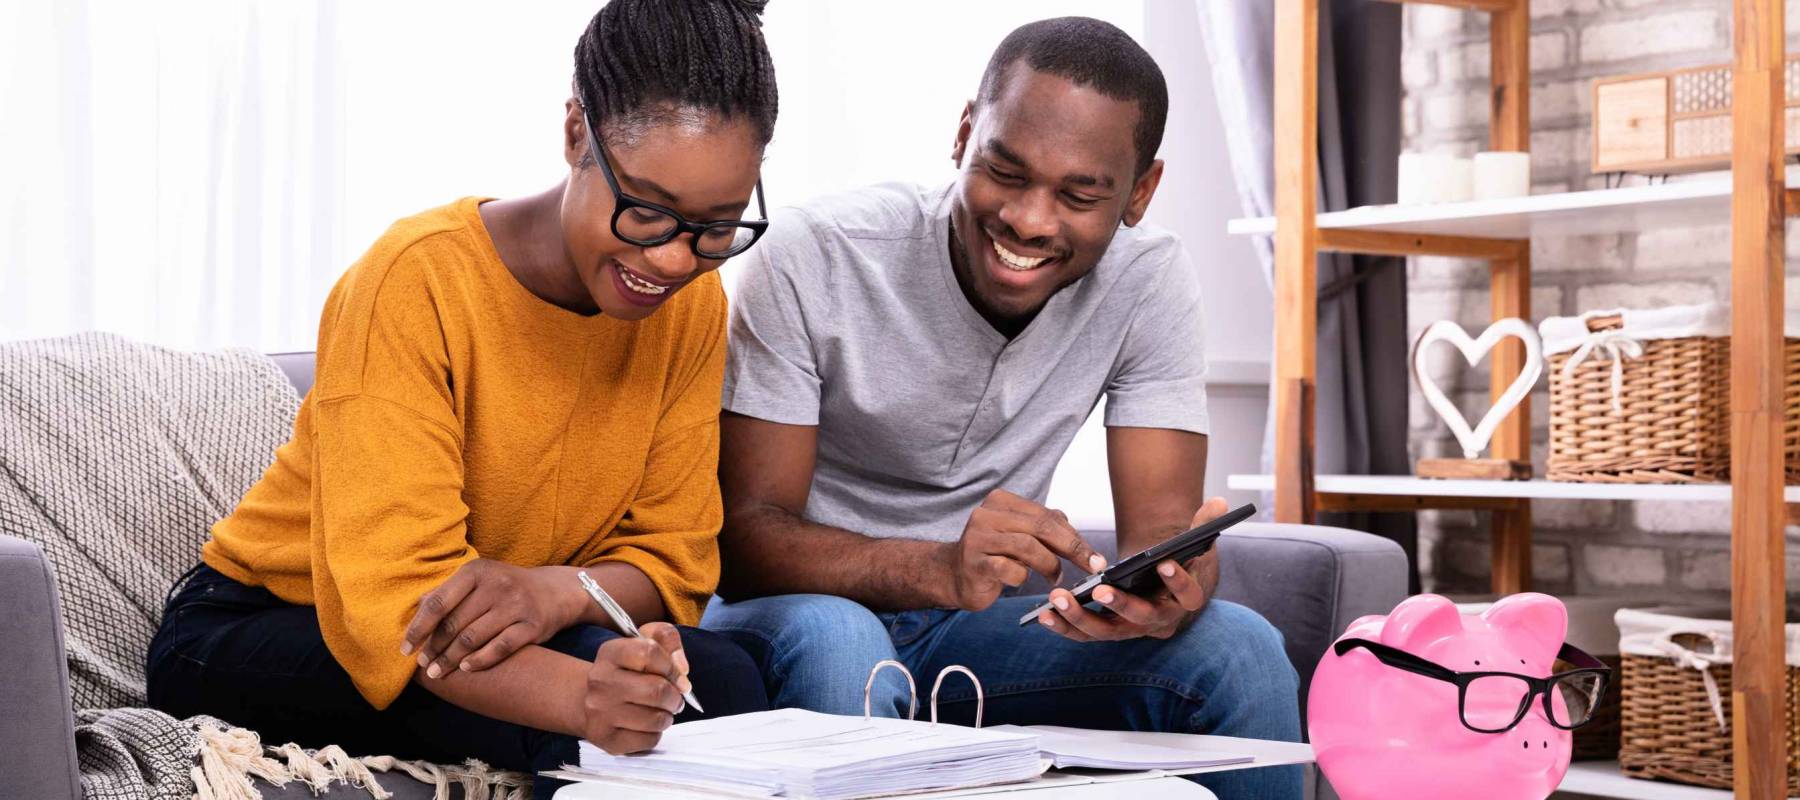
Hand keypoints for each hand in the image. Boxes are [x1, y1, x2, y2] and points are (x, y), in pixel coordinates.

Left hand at [402, 559, 576, 677]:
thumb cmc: (506, 587)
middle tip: (423, 664)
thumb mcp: (479, 580)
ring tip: (438, 672)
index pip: (438, 602)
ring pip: (473, 638)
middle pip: (454, 624)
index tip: (405, 648)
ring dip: (451, 659)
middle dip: (434, 648)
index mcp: (476, 571)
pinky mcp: (532, 625)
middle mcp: (496, 585)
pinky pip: (500, 648)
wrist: (555, 591)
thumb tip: (417, 607)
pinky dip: (480, 660)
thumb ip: (449, 592)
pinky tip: (466, 669)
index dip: (419, 628)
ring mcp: (516, 605)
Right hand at [584, 622, 691, 754]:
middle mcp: (600, 681)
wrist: (591, 701)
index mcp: (610, 653)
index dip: (672, 666)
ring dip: (667, 716)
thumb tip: (682, 669)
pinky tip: (647, 726)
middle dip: (675, 696)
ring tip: (661, 711)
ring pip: (656, 719)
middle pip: (657, 690)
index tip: (677, 676)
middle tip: (673, 698)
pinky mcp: (607, 739)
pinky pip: (649, 740)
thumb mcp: (644, 642)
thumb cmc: (628, 672)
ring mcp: (600, 712)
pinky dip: (656, 734)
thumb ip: (667, 639)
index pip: (650, 652)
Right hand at [940, 489, 1103, 611]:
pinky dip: (1023, 577)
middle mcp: (986, 514)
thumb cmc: (993, 555)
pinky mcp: (974, 563)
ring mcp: (977, 538)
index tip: (1095, 558)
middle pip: (1041, 527)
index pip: (1048, 515)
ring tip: (1054, 578)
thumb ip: (1045, 528)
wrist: (954, 575)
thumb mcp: (1020, 535)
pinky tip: (1021, 580)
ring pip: (1028, 547)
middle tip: (1091, 567)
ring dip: (1049, 565)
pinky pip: (1010, 569)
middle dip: (1072, 549)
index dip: (1075, 537)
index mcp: (1001, 501)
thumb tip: (1080, 538)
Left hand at [1034, 497, 1226, 641]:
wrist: (1161, 583)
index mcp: (1185, 600)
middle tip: (1101, 590)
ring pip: (1106, 632)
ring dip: (1081, 619)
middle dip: (1120, 606)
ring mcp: (1131, 629)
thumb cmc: (1177, 561)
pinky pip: (1085, 634)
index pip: (1188, 596)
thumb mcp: (1196, 543)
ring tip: (1057, 600)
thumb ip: (1205, 524)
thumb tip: (1220, 504)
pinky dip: (1064, 627)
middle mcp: (1159, 620)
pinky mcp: (1107, 630)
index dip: (1179, 582)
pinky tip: (1043, 615)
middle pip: (1141, 619)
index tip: (1166, 564)